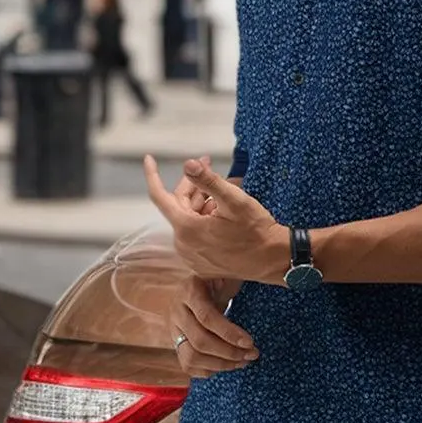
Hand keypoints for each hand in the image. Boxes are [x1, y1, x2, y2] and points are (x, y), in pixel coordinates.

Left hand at [144, 156, 288, 283]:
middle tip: (208, 164)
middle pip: (179, 206)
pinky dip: (204, 220)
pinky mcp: (201, 264)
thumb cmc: (256, 230)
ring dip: (201, 203)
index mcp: (187, 229)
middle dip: (193, 185)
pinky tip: (221, 212)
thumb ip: (208, 181)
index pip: (159, 197)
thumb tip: (188, 164)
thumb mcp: (234, 200)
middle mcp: (184, 246)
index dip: (152, 175)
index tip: (148, 158)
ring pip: (188, 219)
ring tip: (223, 192)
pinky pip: (195, 235)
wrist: (273, 260)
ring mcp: (191, 257)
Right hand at [170, 276, 257, 378]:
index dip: (229, 333)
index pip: (207, 317)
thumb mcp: (225, 273)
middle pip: (199, 341)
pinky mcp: (175, 342)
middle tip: (252, 354)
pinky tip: (228, 365)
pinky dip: (209, 370)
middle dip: (229, 353)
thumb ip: (237, 278)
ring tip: (243, 361)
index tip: (250, 342)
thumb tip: (269, 280)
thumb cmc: (217, 278)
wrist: (196, 284)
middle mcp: (176, 311)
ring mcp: (172, 329)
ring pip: (191, 358)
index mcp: (189, 290)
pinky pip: (188, 365)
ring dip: (221, 365)